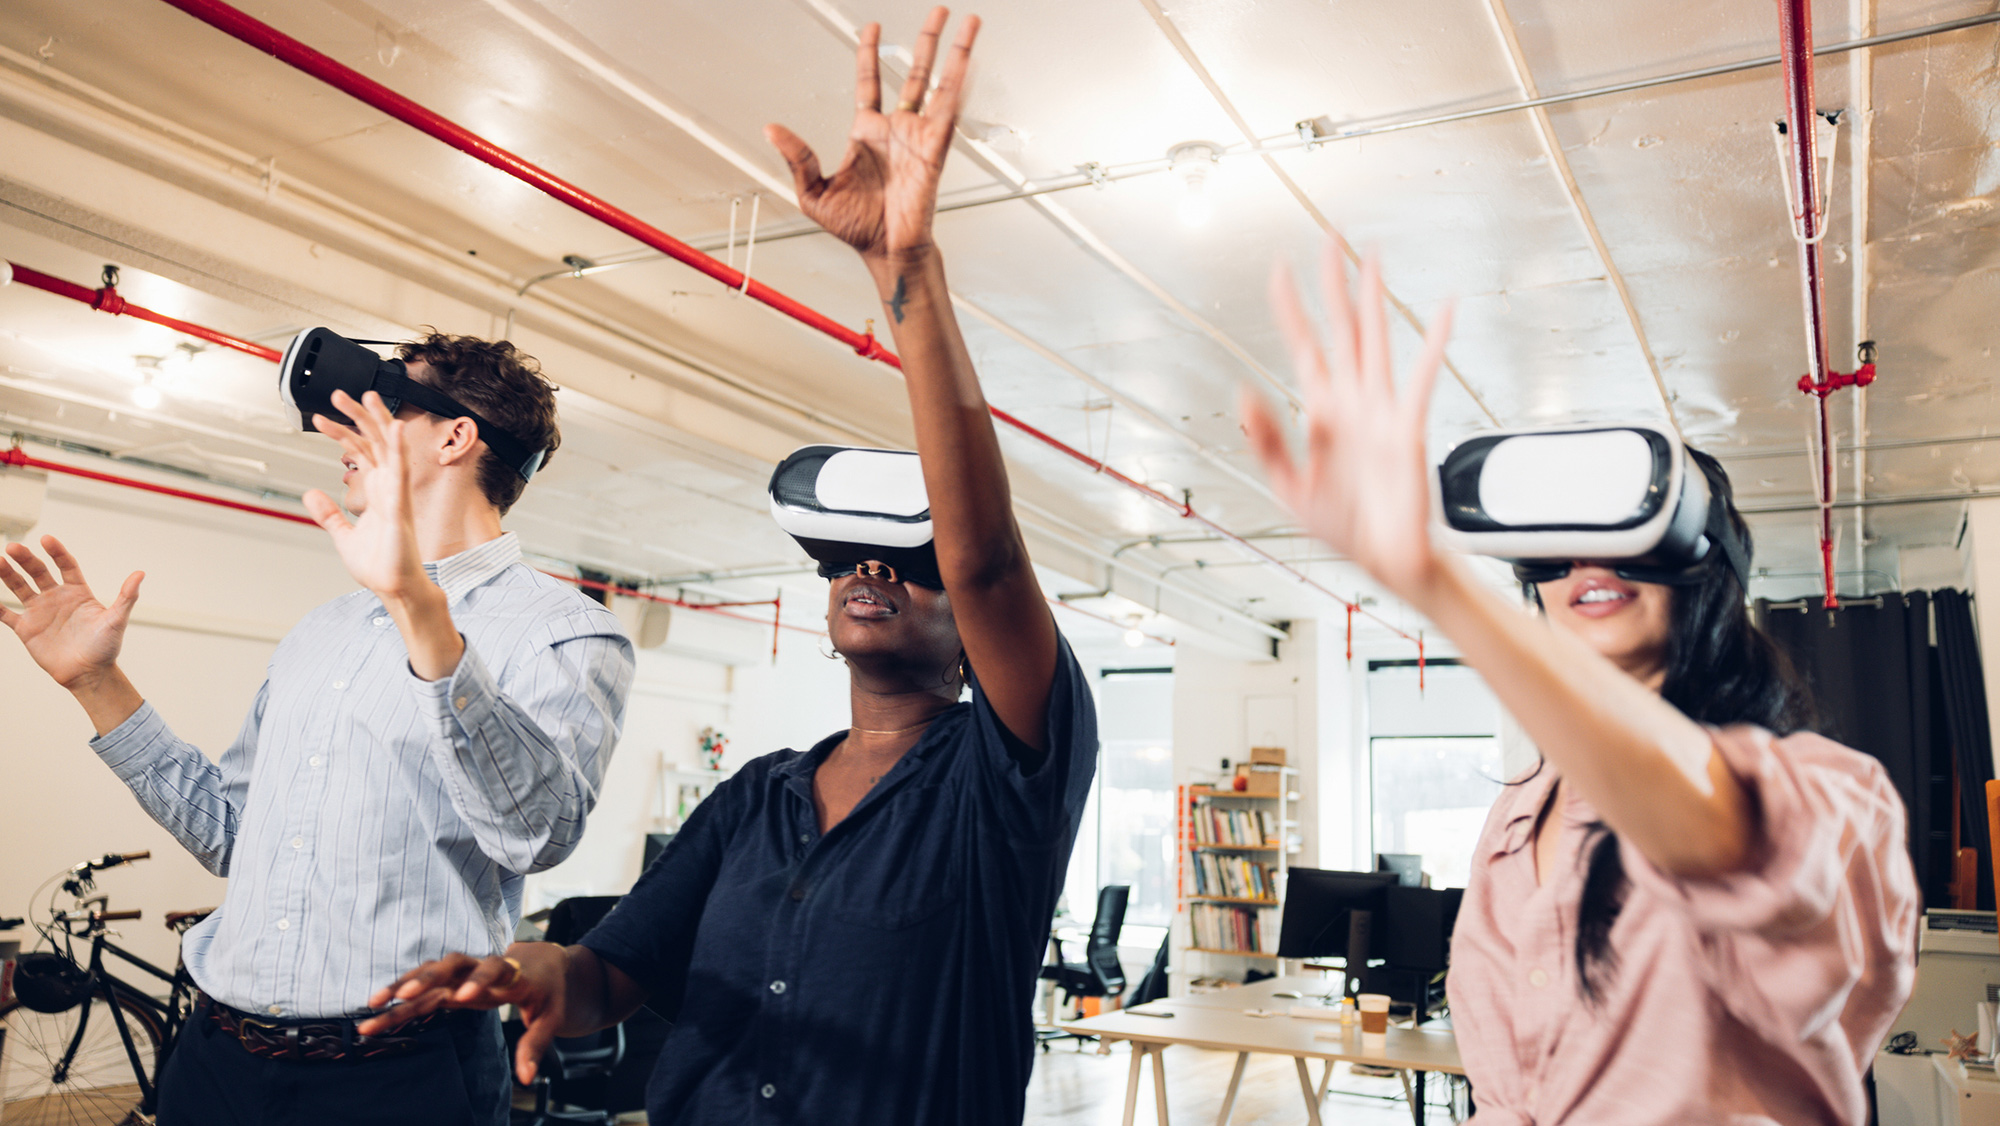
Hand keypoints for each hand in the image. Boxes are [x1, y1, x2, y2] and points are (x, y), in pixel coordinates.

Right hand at [0, 535, 142, 690]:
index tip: (47, 539)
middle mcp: (57, 598)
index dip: (57, 552)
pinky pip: (7, 615)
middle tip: (13, 547)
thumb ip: (127, 597)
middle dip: (26, 559)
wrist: (89, 674)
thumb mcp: (117, 620)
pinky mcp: (27, 629)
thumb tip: (140, 574)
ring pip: (20, 588)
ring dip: (8, 575)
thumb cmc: (106, 647)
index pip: (66, 566)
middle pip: (39, 572)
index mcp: (78, 592)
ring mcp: (40, 612)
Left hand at [302, 390, 429, 604]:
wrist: (394, 587)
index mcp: (377, 491)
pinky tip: (395, 428)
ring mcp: (396, 493)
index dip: (341, 433)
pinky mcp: (400, 505)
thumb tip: (311, 493)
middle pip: (374, 442)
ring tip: (368, 396)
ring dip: (379, 421)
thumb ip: (329, 513)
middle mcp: (388, 487)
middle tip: (339, 395)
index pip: (359, 452)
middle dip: (358, 416)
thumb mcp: (344, 535)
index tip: (319, 420)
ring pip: (389, 448)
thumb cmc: (379, 565)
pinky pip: (401, 471)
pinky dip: (399, 448)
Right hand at [361, 944, 567, 1083]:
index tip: (466, 995)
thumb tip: (525, 1078)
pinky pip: (424, 981)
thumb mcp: (550, 1018)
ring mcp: (464, 972)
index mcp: (512, 974)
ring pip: (431, 972)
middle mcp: (483, 967)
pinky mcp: (451, 980)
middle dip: (428, 978)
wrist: (544, 962)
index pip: (496, 970)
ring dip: (403, 985)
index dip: (481, 980)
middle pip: (454, 965)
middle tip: (405, 994)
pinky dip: (401, 990)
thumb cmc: (548, 991)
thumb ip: (534, 1045)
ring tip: (374, 1004)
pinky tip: (377, 1005)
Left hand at [764, 7, 978, 262]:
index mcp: (868, 133)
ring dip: (954, 51)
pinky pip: (950, 107)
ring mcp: (919, 134)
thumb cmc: (855, 228)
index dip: (869, 53)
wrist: (885, 250)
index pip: (869, 80)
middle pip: (913, 71)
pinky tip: (970, 60)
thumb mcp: (812, 191)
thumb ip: (798, 157)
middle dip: (926, 40)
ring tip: (967, 21)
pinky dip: (960, 82)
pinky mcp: (936, 147)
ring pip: (939, 82)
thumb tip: (772, 129)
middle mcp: (897, 128)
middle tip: (939, 13)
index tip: (872, 27)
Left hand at [1239, 240, 1455, 605]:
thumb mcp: (1289, 486)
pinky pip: (1421, 377)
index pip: (1304, 346)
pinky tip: (1443, 309)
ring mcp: (1381, 409)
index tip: (1279, 270)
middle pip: (1342, 328)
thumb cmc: (1344, 526)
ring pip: (1375, 339)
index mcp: (1322, 411)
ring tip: (1372, 256)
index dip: (1291, 308)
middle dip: (1333, 284)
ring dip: (1373, 297)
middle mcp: (1352, 400)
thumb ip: (1267, 439)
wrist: (1387, 561)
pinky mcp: (1407, 427)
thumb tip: (1244, 392)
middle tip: (1330, 238)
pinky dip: (1432, 342)